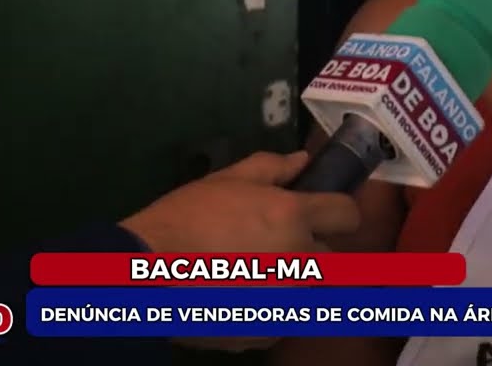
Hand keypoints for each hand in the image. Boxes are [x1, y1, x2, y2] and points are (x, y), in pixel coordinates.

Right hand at [119, 150, 360, 352]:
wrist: (144, 277)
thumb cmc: (184, 218)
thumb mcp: (226, 180)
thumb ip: (272, 168)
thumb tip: (303, 161)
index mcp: (293, 217)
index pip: (347, 215)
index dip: (336, 211)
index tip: (319, 212)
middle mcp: (300, 260)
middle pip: (327, 254)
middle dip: (307, 247)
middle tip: (268, 242)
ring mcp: (287, 301)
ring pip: (307, 287)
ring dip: (289, 279)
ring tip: (248, 272)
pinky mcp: (269, 331)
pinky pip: (284, 315)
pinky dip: (268, 307)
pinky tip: (236, 297)